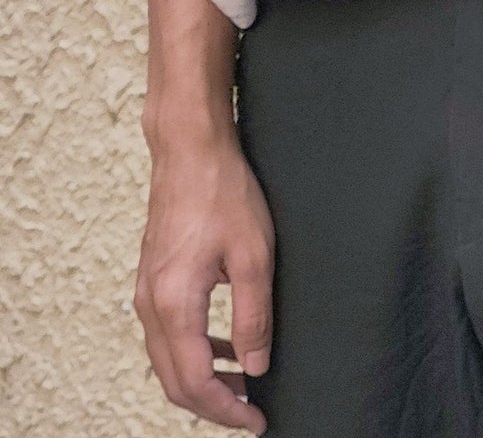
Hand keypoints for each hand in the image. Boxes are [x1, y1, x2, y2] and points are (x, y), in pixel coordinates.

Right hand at [134, 128, 273, 433]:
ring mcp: (147, 293)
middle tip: (251, 413)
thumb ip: (254, 315)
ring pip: (169, 360)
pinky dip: (195, 352)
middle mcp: (150, 306)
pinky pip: (169, 334)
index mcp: (174, 305)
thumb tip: (256, 366)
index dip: (227, 410)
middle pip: (175, 382)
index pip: (196, 382)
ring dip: (204, 380)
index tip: (258, 422)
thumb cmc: (225, 193)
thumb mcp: (254, 254)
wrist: (190, 150)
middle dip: (213, 405)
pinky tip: (227, 347)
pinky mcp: (153, 280)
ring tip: (244, 385)